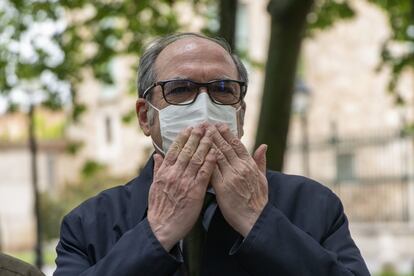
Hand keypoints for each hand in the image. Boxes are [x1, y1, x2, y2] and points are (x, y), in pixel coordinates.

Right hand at [147, 125, 215, 250]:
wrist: (162, 228)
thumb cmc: (159, 208)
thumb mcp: (153, 186)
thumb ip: (157, 169)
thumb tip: (156, 155)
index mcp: (164, 172)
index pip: (174, 150)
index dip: (183, 138)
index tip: (189, 128)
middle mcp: (174, 174)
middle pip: (187, 151)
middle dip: (196, 136)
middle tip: (203, 124)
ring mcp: (185, 182)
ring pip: (196, 159)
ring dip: (205, 144)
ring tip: (211, 133)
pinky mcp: (195, 192)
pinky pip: (204, 173)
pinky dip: (210, 162)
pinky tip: (215, 152)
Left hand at [209, 123, 267, 236]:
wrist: (254, 218)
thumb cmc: (258, 200)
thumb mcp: (263, 178)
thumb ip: (261, 161)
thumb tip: (263, 145)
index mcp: (250, 165)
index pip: (237, 145)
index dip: (227, 134)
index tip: (219, 125)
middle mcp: (240, 168)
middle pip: (225, 147)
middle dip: (214, 134)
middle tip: (206, 124)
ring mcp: (231, 176)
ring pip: (217, 156)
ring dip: (208, 144)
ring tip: (200, 134)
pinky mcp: (222, 187)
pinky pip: (211, 171)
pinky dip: (204, 161)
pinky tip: (197, 154)